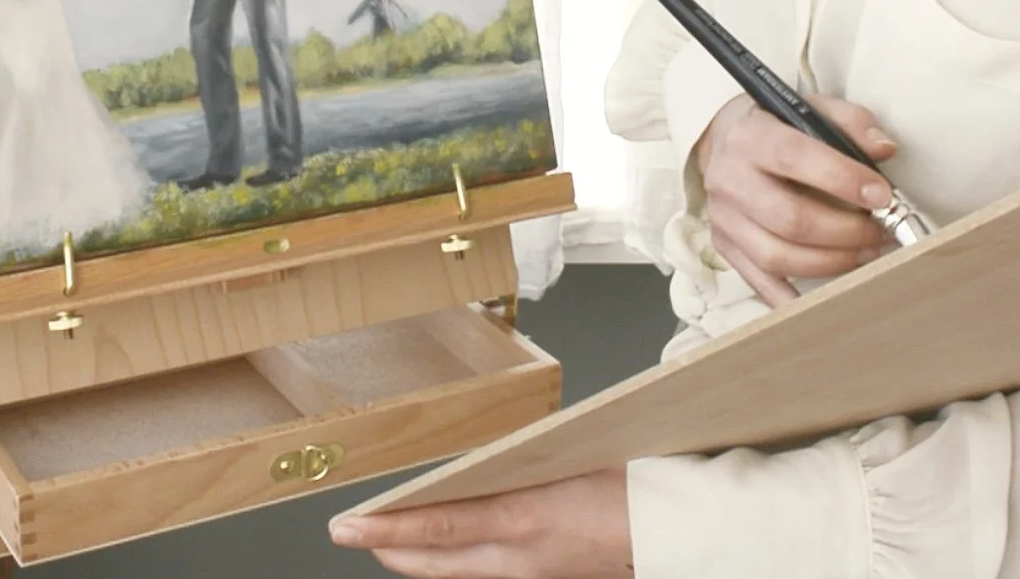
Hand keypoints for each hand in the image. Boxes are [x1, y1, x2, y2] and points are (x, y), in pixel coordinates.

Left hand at [328, 469, 632, 577]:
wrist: (673, 530)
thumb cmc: (628, 481)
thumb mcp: (563, 454)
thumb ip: (513, 457)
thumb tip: (472, 454)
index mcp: (522, 515)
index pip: (437, 528)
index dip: (387, 529)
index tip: (346, 526)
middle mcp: (518, 553)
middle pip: (434, 561)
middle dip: (388, 548)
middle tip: (350, 532)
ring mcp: (529, 571)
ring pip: (454, 570)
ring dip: (416, 555)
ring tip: (387, 535)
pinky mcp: (542, 575)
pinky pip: (480, 570)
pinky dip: (451, 559)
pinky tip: (446, 544)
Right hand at [694, 91, 898, 305]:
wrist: (723, 140)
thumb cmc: (775, 126)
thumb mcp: (811, 108)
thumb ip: (850, 122)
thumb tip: (883, 149)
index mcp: (750, 136)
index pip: (793, 157)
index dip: (841, 179)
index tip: (881, 195)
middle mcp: (729, 178)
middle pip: (789, 218)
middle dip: (846, 232)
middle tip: (879, 231)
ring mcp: (724, 217)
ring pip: (778, 256)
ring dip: (832, 262)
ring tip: (864, 252)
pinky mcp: (725, 245)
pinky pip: (761, 283)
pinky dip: (796, 299)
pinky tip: (830, 294)